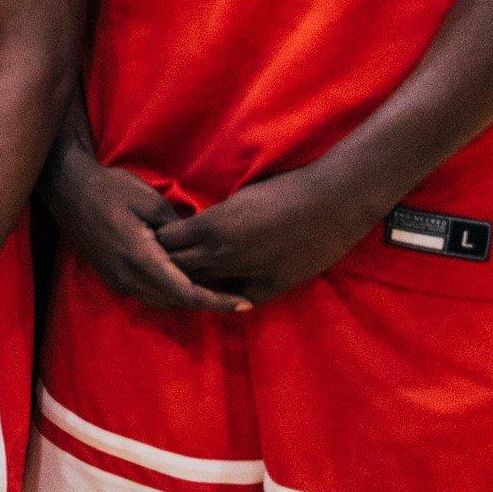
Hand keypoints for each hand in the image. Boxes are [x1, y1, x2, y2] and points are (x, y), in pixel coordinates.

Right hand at [42, 141, 243, 312]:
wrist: (69, 190)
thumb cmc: (110, 189)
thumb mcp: (151, 200)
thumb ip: (178, 228)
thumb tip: (200, 245)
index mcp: (140, 257)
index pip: (185, 291)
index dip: (215, 301)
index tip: (242, 303)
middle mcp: (127, 276)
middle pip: (176, 302)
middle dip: (208, 303)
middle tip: (238, 298)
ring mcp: (117, 279)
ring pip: (162, 302)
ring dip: (189, 301)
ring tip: (219, 294)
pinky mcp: (112, 277)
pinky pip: (148, 295)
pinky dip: (171, 295)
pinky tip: (188, 285)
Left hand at [153, 160, 391, 306]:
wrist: (333, 202)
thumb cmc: (285, 190)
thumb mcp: (237, 199)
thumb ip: (212, 219)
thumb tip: (192, 229)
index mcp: (210, 226)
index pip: (163, 242)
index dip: (159, 241)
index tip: (162, 240)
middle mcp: (221, 253)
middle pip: (175, 267)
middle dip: (167, 265)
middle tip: (167, 264)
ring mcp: (244, 273)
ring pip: (201, 287)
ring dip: (194, 283)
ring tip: (188, 279)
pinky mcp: (269, 286)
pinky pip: (235, 301)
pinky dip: (226, 297)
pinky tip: (223, 292)